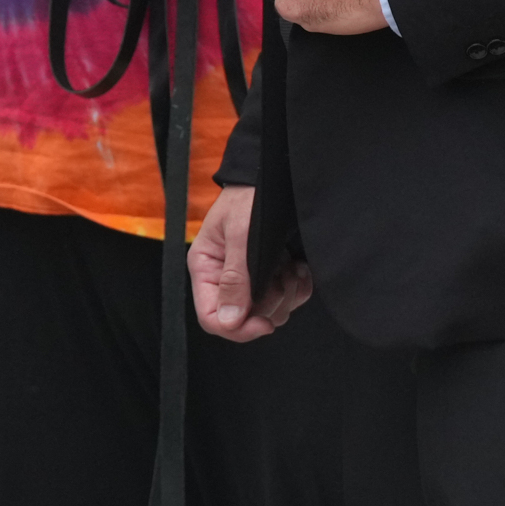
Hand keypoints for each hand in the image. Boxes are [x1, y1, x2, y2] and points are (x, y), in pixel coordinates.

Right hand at [189, 185, 311, 341]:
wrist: (274, 177)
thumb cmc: (250, 199)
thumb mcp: (241, 235)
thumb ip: (235, 279)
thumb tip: (227, 321)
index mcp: (206, 270)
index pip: (212, 318)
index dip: (238, 328)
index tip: (264, 322)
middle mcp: (225, 279)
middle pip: (245, 319)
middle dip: (270, 304)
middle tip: (281, 277)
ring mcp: (250, 280)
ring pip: (270, 312)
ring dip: (287, 294)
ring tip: (290, 267)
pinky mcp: (272, 276)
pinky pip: (288, 300)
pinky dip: (298, 287)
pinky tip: (298, 267)